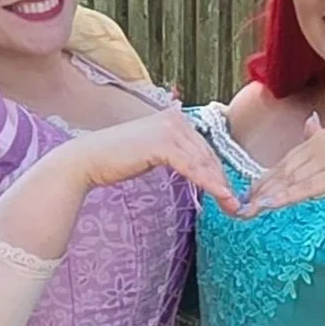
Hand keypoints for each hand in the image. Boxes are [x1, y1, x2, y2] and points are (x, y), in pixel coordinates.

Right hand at [64, 109, 239, 211]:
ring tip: (232, 207)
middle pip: (208, 154)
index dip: (218, 173)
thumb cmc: (117, 159)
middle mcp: (175, 118)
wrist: (89, 160)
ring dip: (220, 186)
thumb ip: (176, 155)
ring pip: (204, 162)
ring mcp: (170, 129)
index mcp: (174, 118)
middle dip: (223, 182)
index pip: (204, 148)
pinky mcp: (163, 143)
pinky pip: (193, 167)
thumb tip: (198, 170)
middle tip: (235, 206)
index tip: (228, 194)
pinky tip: (220, 197)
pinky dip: (209, 184)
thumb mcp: (154, 153)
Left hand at [240, 116, 324, 214]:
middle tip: (242, 207)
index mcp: (318, 137)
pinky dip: (285, 196)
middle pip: (283, 170)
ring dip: (268, 196)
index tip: (249, 195)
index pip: (285, 161)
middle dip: (261, 190)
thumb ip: (321, 140)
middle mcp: (319, 143)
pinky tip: (270, 205)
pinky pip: (305, 187)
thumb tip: (309, 123)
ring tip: (250, 210)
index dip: (265, 180)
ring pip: (291, 180)